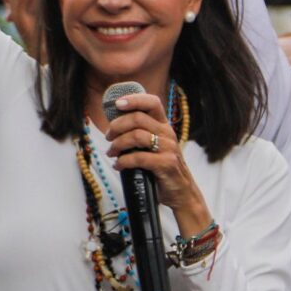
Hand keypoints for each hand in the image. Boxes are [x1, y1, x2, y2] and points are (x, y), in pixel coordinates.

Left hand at [105, 92, 210, 234]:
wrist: (181, 192)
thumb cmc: (162, 168)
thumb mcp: (154, 147)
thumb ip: (140, 134)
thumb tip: (113, 127)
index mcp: (164, 126)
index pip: (152, 103)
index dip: (134, 99)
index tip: (117, 103)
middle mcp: (167, 134)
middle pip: (137, 118)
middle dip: (117, 126)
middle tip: (108, 137)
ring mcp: (168, 148)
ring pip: (136, 136)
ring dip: (118, 144)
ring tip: (111, 152)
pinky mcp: (166, 164)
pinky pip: (139, 157)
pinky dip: (123, 161)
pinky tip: (119, 166)